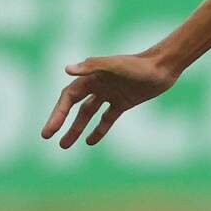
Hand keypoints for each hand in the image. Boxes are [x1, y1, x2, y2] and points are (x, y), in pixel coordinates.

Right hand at [41, 52, 177, 148]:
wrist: (163, 67)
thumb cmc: (138, 65)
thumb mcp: (115, 65)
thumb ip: (91, 66)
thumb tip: (66, 70)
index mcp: (91, 76)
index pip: (68, 97)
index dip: (57, 113)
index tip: (50, 130)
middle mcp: (97, 85)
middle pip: (73, 106)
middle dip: (60, 121)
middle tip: (47, 137)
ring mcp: (110, 94)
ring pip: (87, 114)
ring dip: (76, 129)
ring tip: (64, 145)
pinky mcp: (123, 103)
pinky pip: (106, 119)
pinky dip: (98, 130)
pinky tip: (89, 142)